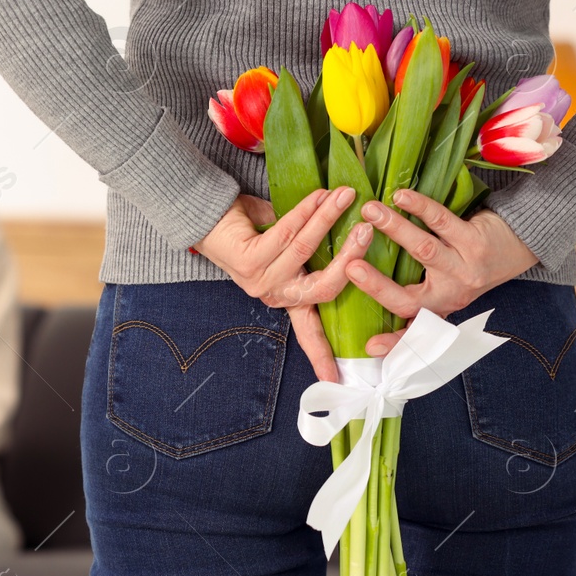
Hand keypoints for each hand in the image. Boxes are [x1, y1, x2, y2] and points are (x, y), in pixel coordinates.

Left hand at [195, 188, 374, 381]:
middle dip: (349, 259)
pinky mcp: (250, 259)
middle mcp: (272, 293)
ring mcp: (260, 278)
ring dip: (329, 219)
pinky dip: (307, 211)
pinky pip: (287, 233)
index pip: (307, 329)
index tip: (336, 380)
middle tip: (367, 232)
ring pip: (305, 251)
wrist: (208, 215)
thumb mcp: (286, 245)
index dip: (322, 353)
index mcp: (284, 296)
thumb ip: (312, 247)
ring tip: (347, 196)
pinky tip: (321, 195)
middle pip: (321, 290)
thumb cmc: (250, 228)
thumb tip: (350, 229)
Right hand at [346, 190, 537, 355]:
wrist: (512, 249)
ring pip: (424, 251)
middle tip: (350, 266)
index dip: (392, 342)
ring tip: (370, 211)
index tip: (369, 345)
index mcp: (436, 309)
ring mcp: (464, 269)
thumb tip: (361, 295)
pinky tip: (401, 197)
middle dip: (377, 284)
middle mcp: (450, 295)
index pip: (411, 331)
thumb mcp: (440, 291)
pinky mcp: (475, 242)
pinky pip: (442, 222)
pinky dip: (420, 207)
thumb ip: (407, 293)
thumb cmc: (463, 268)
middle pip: (409, 297)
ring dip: (394, 229)